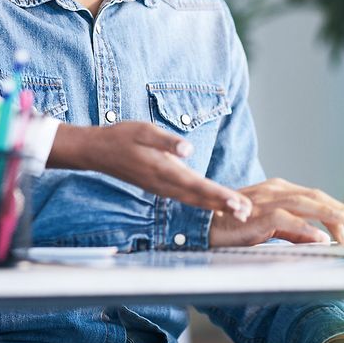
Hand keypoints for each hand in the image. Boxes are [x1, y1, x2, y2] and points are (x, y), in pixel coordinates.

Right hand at [47, 121, 251, 219]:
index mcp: (162, 169)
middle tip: (247, 213)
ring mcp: (160, 187)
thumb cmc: (121, 136)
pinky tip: (213, 204)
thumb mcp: (142, 130)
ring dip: (215, 206)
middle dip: (223, 205)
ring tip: (237, 211)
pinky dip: (202, 202)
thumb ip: (166, 140)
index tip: (237, 203)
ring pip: (193, 200)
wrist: (96, 151)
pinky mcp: (159, 186)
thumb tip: (187, 149)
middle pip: (199, 198)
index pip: (197, 185)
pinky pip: (185, 198)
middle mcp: (163, 183)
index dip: (218, 195)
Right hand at [208, 177, 343, 247]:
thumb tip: (319, 237)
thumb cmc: (234, 224)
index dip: (335, 208)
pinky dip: (306, 229)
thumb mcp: (269, 226)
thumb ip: (293, 231)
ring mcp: (266, 201)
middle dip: (339, 209)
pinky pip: (287, 221)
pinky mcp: (258, 215)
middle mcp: (275, 190)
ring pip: (305, 203)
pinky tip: (321, 238)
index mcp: (278, 190)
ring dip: (328, 214)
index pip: (313, 196)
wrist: (204, 225)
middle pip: (314, 196)